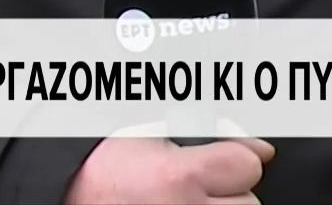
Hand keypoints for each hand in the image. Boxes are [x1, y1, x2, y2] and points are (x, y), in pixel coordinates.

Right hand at [63, 131, 274, 204]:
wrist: (71, 195)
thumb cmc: (103, 167)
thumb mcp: (155, 133)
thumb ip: (217, 134)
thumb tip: (260, 147)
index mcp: (178, 177)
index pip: (248, 164)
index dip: (234, 158)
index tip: (221, 161)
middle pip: (248, 202)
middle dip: (229, 191)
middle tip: (198, 186)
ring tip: (188, 202)